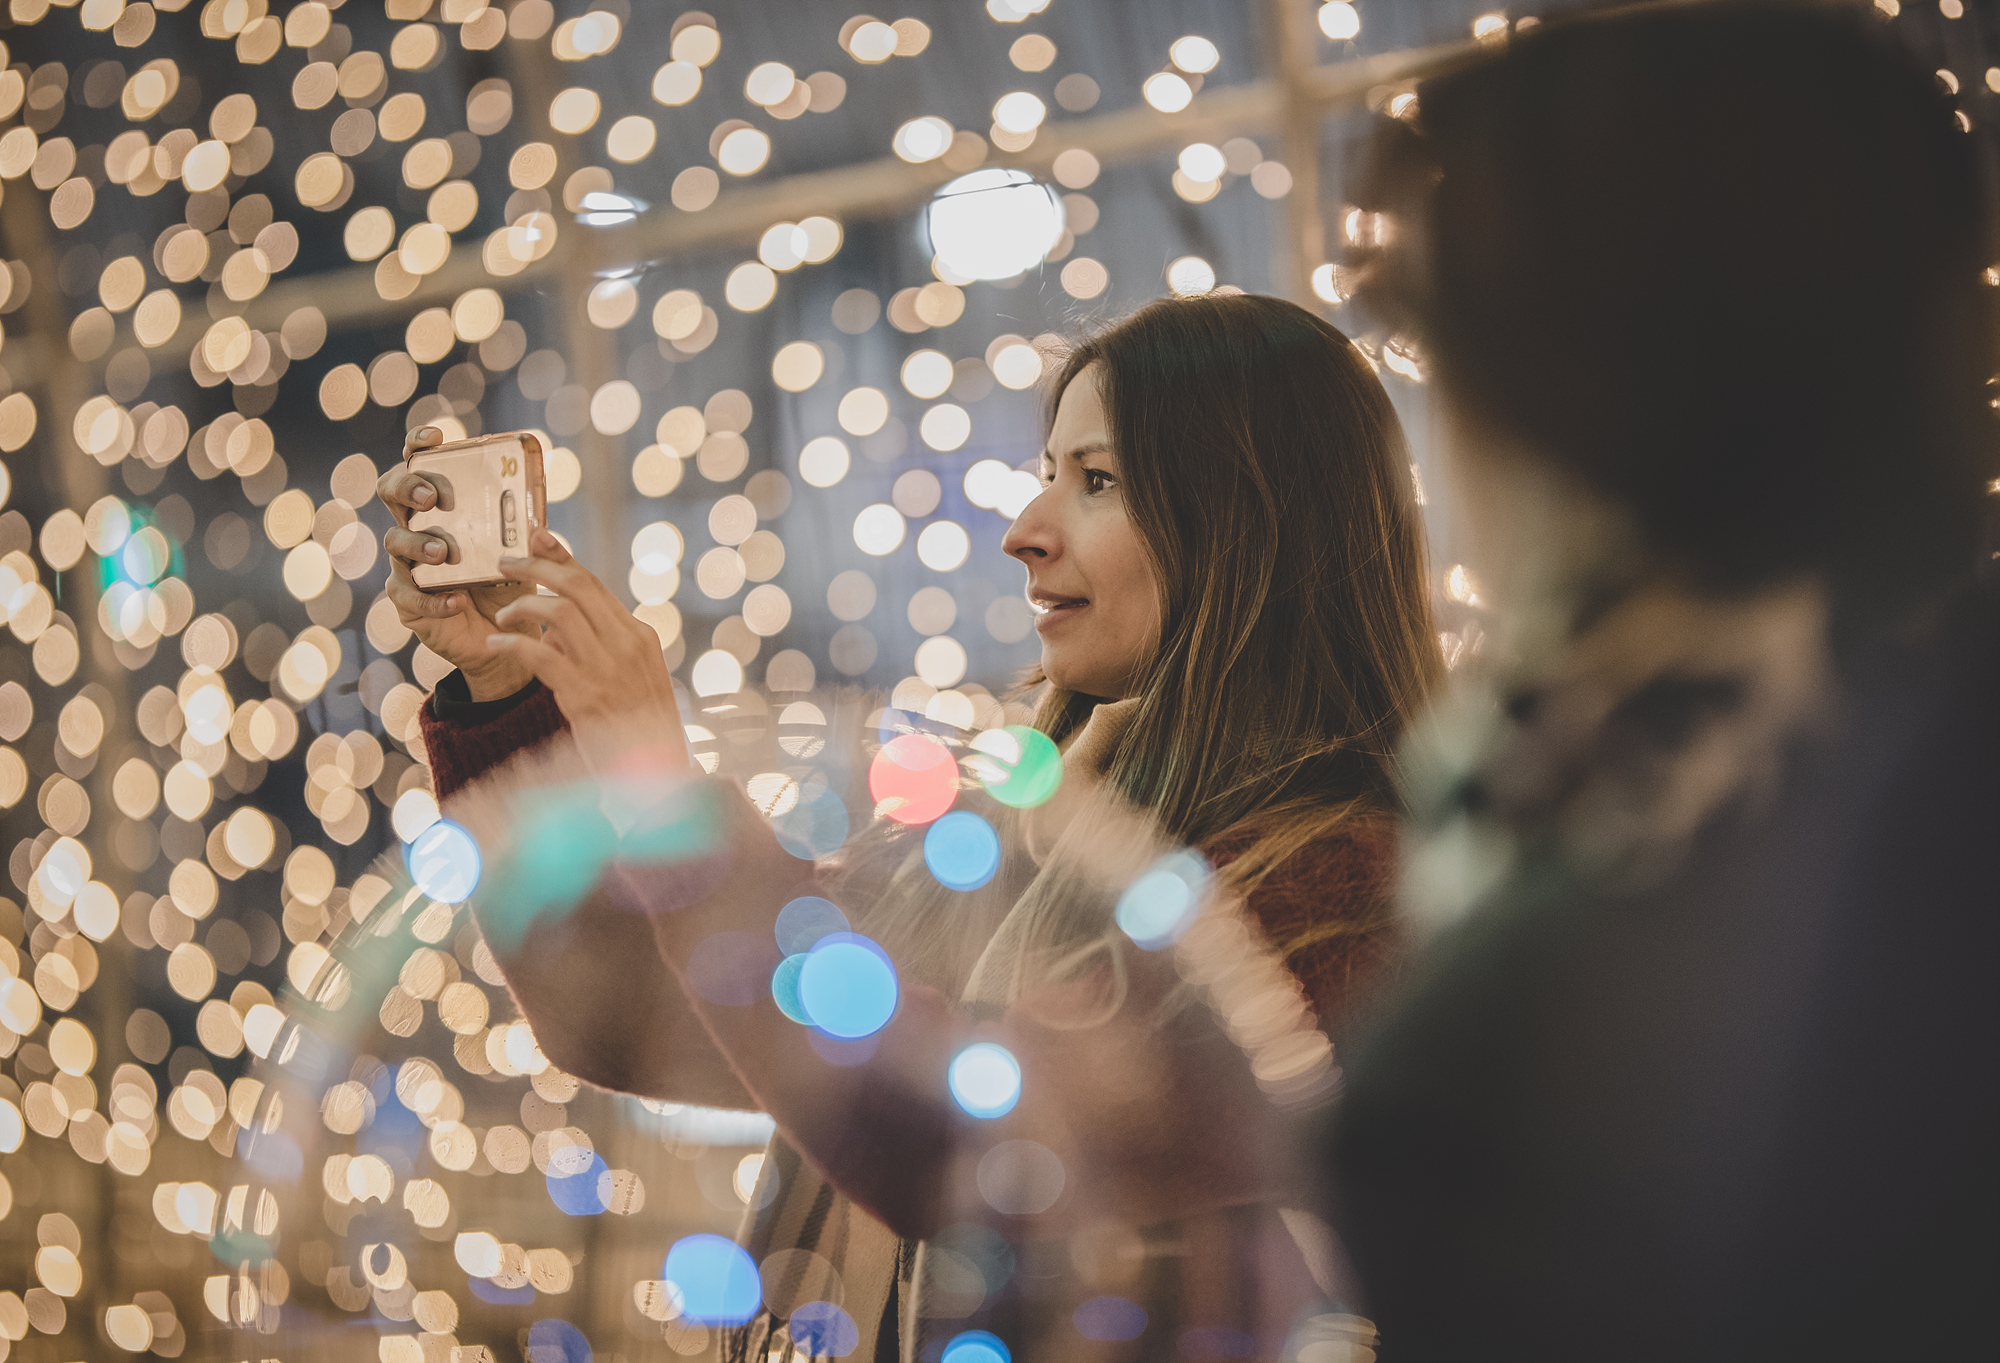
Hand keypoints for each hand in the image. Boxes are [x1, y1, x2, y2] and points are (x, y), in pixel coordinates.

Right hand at [377, 426, 535, 700]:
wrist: (506, 638)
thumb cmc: (512, 586)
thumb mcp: (529, 559)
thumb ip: (536, 543)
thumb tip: (542, 529)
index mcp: (443, 508)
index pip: (419, 465)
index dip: (418, 446)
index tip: (432, 439)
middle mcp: (418, 529)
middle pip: (392, 492)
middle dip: (408, 487)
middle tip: (432, 498)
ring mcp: (408, 565)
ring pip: (395, 541)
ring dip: (419, 543)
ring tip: (443, 552)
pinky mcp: (408, 604)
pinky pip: (409, 597)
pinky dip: (434, 599)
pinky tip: (457, 600)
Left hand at [487, 530, 692, 775]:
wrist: (657, 772)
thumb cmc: (637, 726)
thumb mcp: (630, 677)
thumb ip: (597, 647)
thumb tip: (553, 627)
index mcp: (638, 635)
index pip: (595, 583)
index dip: (562, 556)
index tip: (537, 536)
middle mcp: (626, 644)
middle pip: (577, 586)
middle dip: (537, 567)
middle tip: (506, 563)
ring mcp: (607, 669)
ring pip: (559, 612)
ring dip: (523, 605)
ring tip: (503, 616)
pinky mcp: (584, 695)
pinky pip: (541, 655)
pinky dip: (513, 643)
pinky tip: (496, 643)